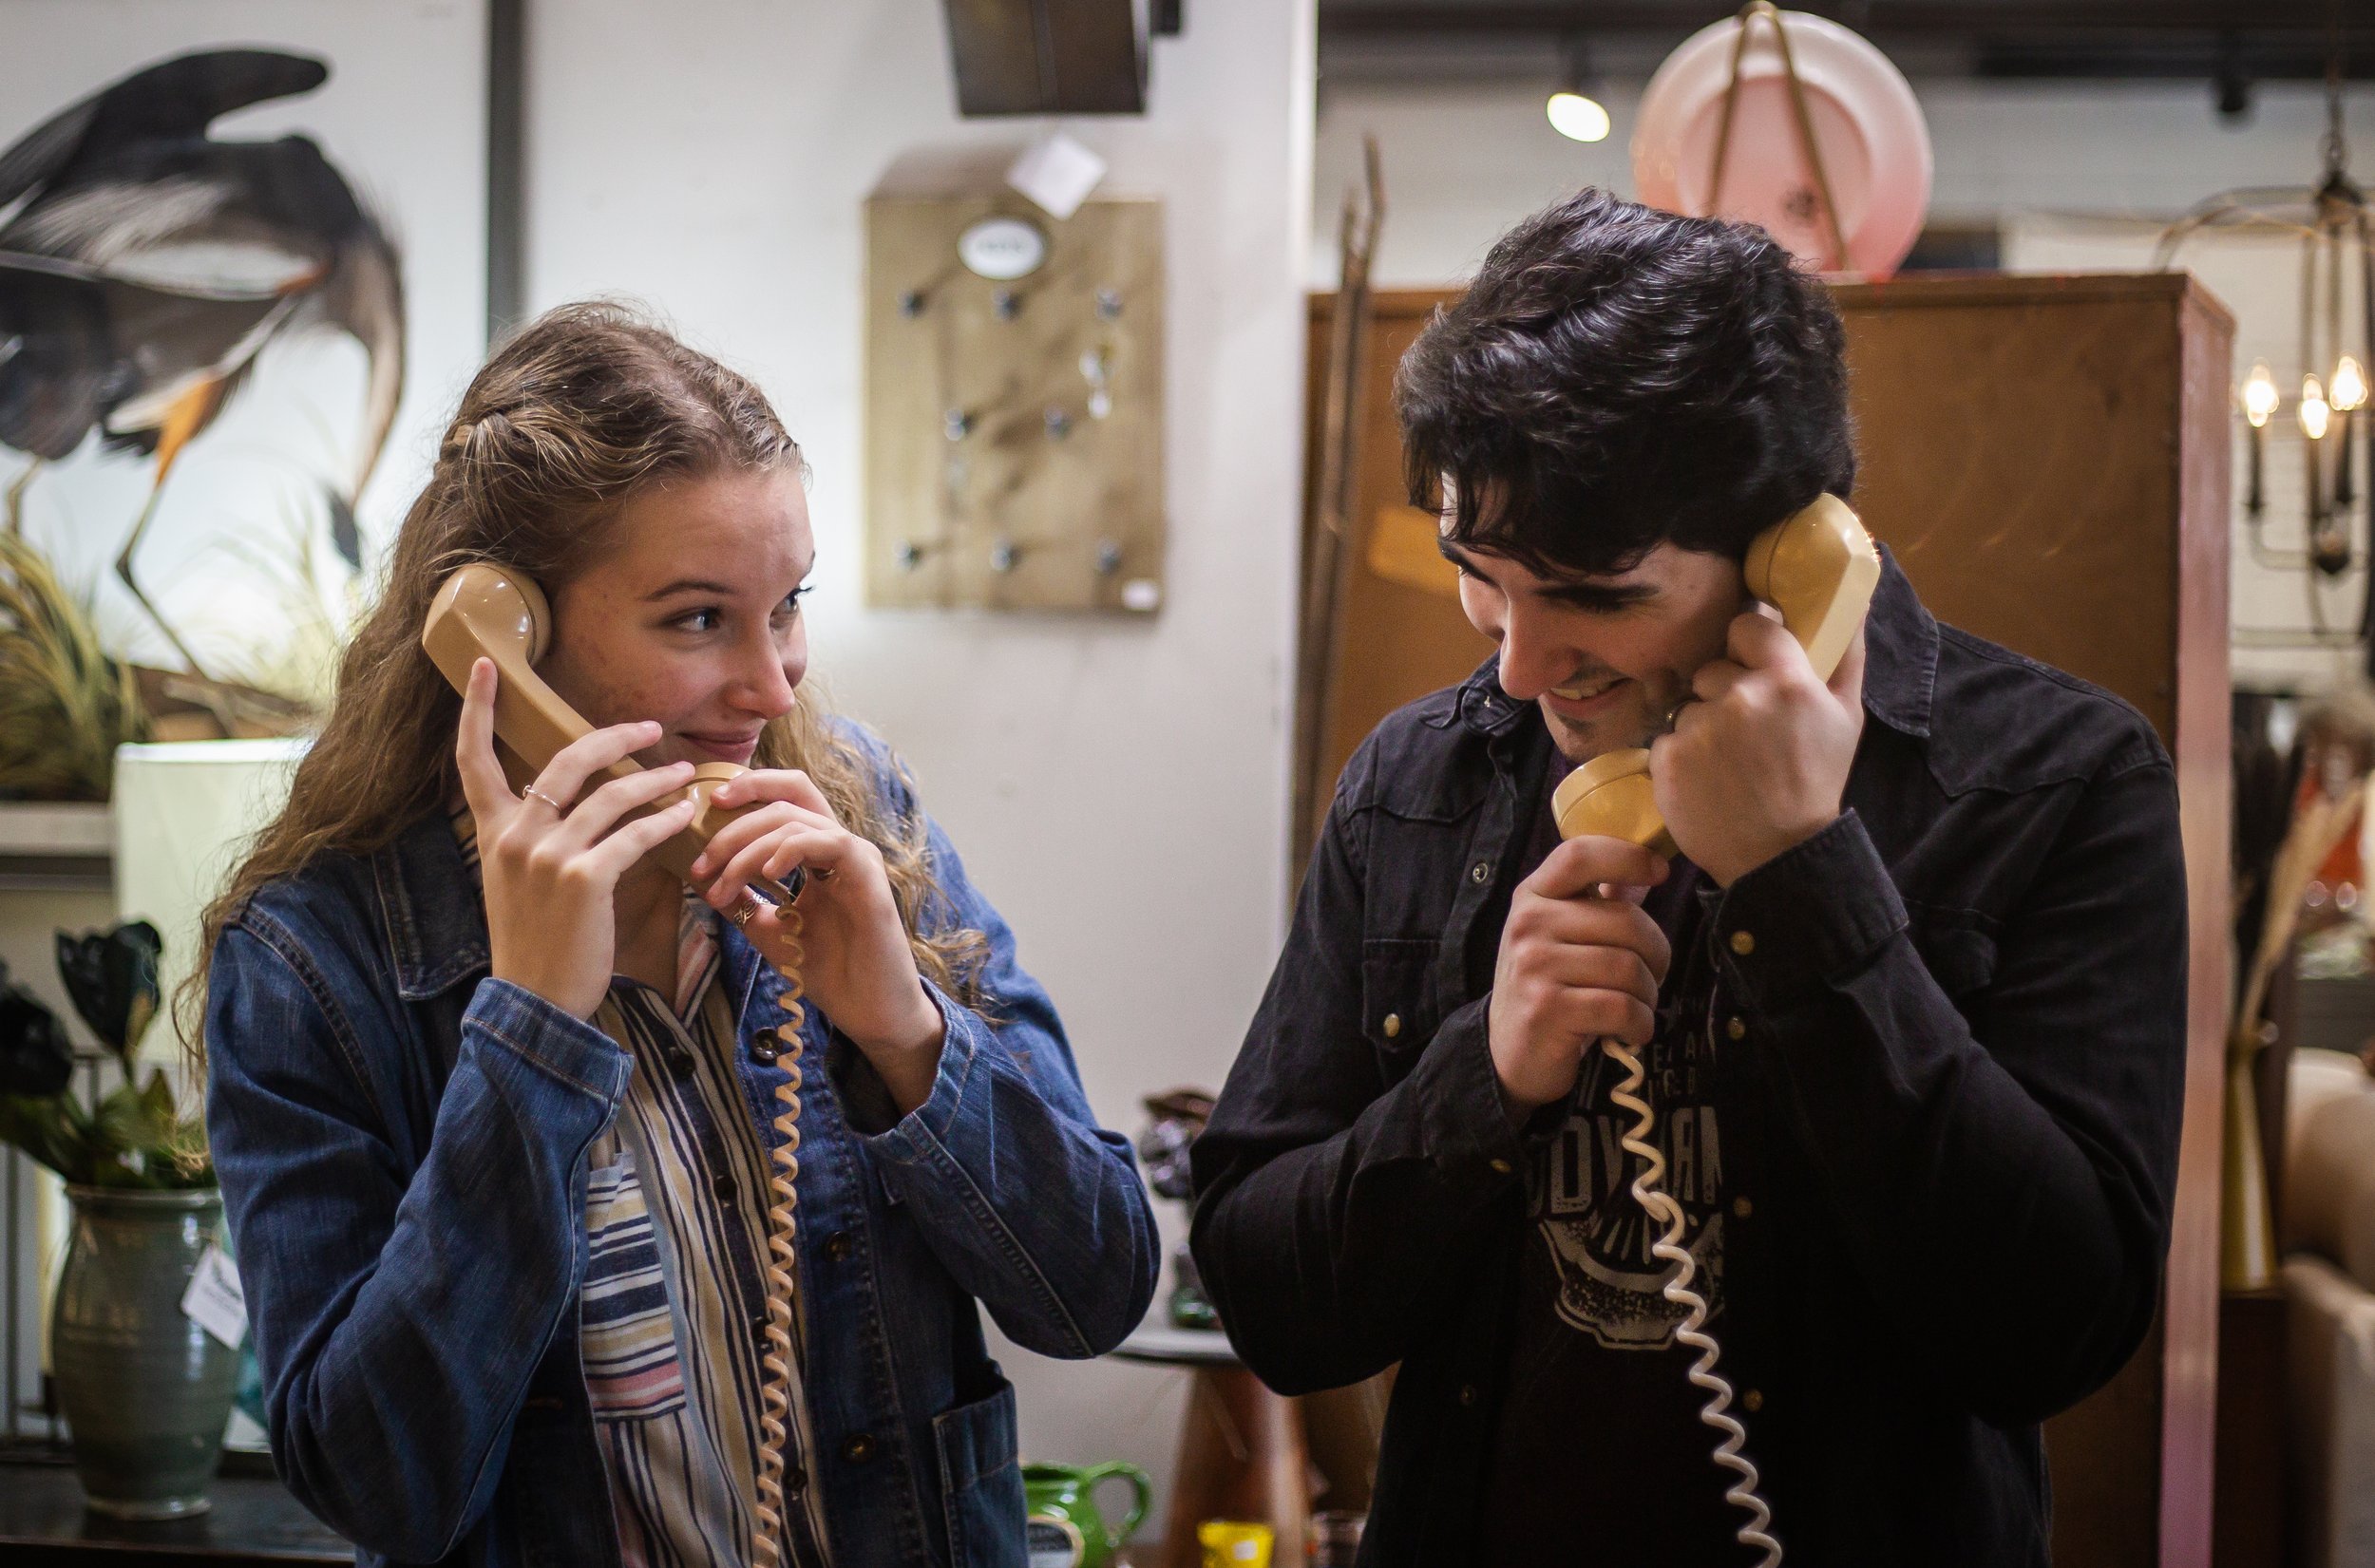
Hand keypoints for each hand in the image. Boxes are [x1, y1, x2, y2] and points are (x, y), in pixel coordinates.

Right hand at [455, 658, 699, 1019]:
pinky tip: (686, 815)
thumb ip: (533, 836)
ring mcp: (547, 856)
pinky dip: (665, 820)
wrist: (534, 1002)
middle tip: (653, 729)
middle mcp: (514, 835)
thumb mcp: (517, 881)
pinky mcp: (584, 880)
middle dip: (615, 737)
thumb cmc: (535, 941)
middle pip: (566, 760)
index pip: (473, 758)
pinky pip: (634, 835)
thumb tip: (574, 799)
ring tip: (689, 774)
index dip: (477, 708)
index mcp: (493, 830)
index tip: (482, 665)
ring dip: (656, 780)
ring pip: (610, 795)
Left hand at [689, 770, 945, 1111]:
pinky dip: (789, 850)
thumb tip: (700, 878)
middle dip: (735, 823)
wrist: (869, 1009)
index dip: (749, 789)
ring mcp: (856, 856)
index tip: (709, 806)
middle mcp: (840, 845)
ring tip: (722, 887)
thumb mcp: (769, 929)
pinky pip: (827, 841)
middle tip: (702, 861)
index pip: (787, 797)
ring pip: (796, 821)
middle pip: (788, 796)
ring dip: (747, 850)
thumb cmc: (829, 971)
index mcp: (820, 852)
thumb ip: (741, 900)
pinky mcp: (868, 875)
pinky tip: (766, 876)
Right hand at [1488, 836, 1670, 1116]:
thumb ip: (1597, 903)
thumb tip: (1650, 869)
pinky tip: (1631, 1030)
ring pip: (1629, 968)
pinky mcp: (1547, 1009)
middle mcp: (1528, 924)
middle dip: (1657, 954)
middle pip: (1626, 921)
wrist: (1509, 1052)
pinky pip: (1621, 1008)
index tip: (1660, 872)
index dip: (1627, 856)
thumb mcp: (1560, 935)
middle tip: (1652, 976)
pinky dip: (1640, 1024)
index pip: (1579, 855)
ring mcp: (1533, 966)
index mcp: (1533, 895)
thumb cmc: (1550, 987)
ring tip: (1637, 1006)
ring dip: (1648, 995)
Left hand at [1650, 610, 1865, 886]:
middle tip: (1745, 730)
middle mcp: (1740, 697)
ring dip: (1700, 725)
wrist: (1777, 853)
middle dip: (1723, 691)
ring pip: (1687, 704)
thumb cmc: (1816, 781)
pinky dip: (1680, 755)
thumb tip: (1851, 600)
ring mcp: (1699, 727)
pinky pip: (1666, 737)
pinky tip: (1705, 779)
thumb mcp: (1848, 716)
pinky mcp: (1668, 757)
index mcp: (1787, 680)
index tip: (1752, 665)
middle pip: (1711, 668)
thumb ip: (1847, 653)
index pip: (1746, 625)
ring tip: (1727, 760)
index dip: (1747, 645)